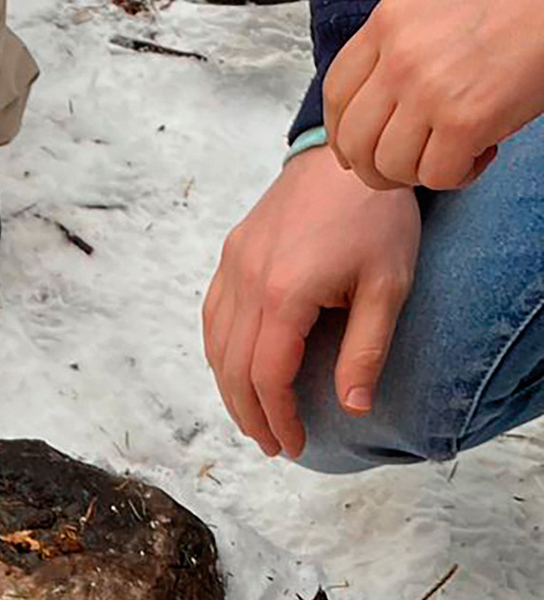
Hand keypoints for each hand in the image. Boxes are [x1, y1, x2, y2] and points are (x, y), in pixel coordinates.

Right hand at [203, 147, 420, 458]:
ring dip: (231, 390)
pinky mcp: (233, 253)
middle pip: (234, 369)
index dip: (278, 418)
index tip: (295, 444)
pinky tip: (237, 371)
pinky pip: (213, 317)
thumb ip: (366, 351)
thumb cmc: (377, 216)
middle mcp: (248, 282)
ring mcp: (234, 266)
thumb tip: (354, 409)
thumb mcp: (387, 286)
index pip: (268, 377)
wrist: (349, 155)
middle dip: (251, 415)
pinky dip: (220, 353)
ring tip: (255, 418)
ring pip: (217, 346)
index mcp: (284, 294)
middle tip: (273, 444)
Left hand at [325, 0, 543, 191]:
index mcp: (388, 20)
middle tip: (407, 168)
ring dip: (419, 173)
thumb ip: (404, 40)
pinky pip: (437, 177)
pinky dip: (459, 176)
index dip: (342, 132)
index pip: (336, 93)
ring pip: (389, 166)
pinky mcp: (465, 120)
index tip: (358, 149)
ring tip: (454, 152)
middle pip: (353, 140)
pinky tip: (484, 151)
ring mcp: (428, 90)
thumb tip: (385, 93)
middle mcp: (398, 56)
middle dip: (374, 167)